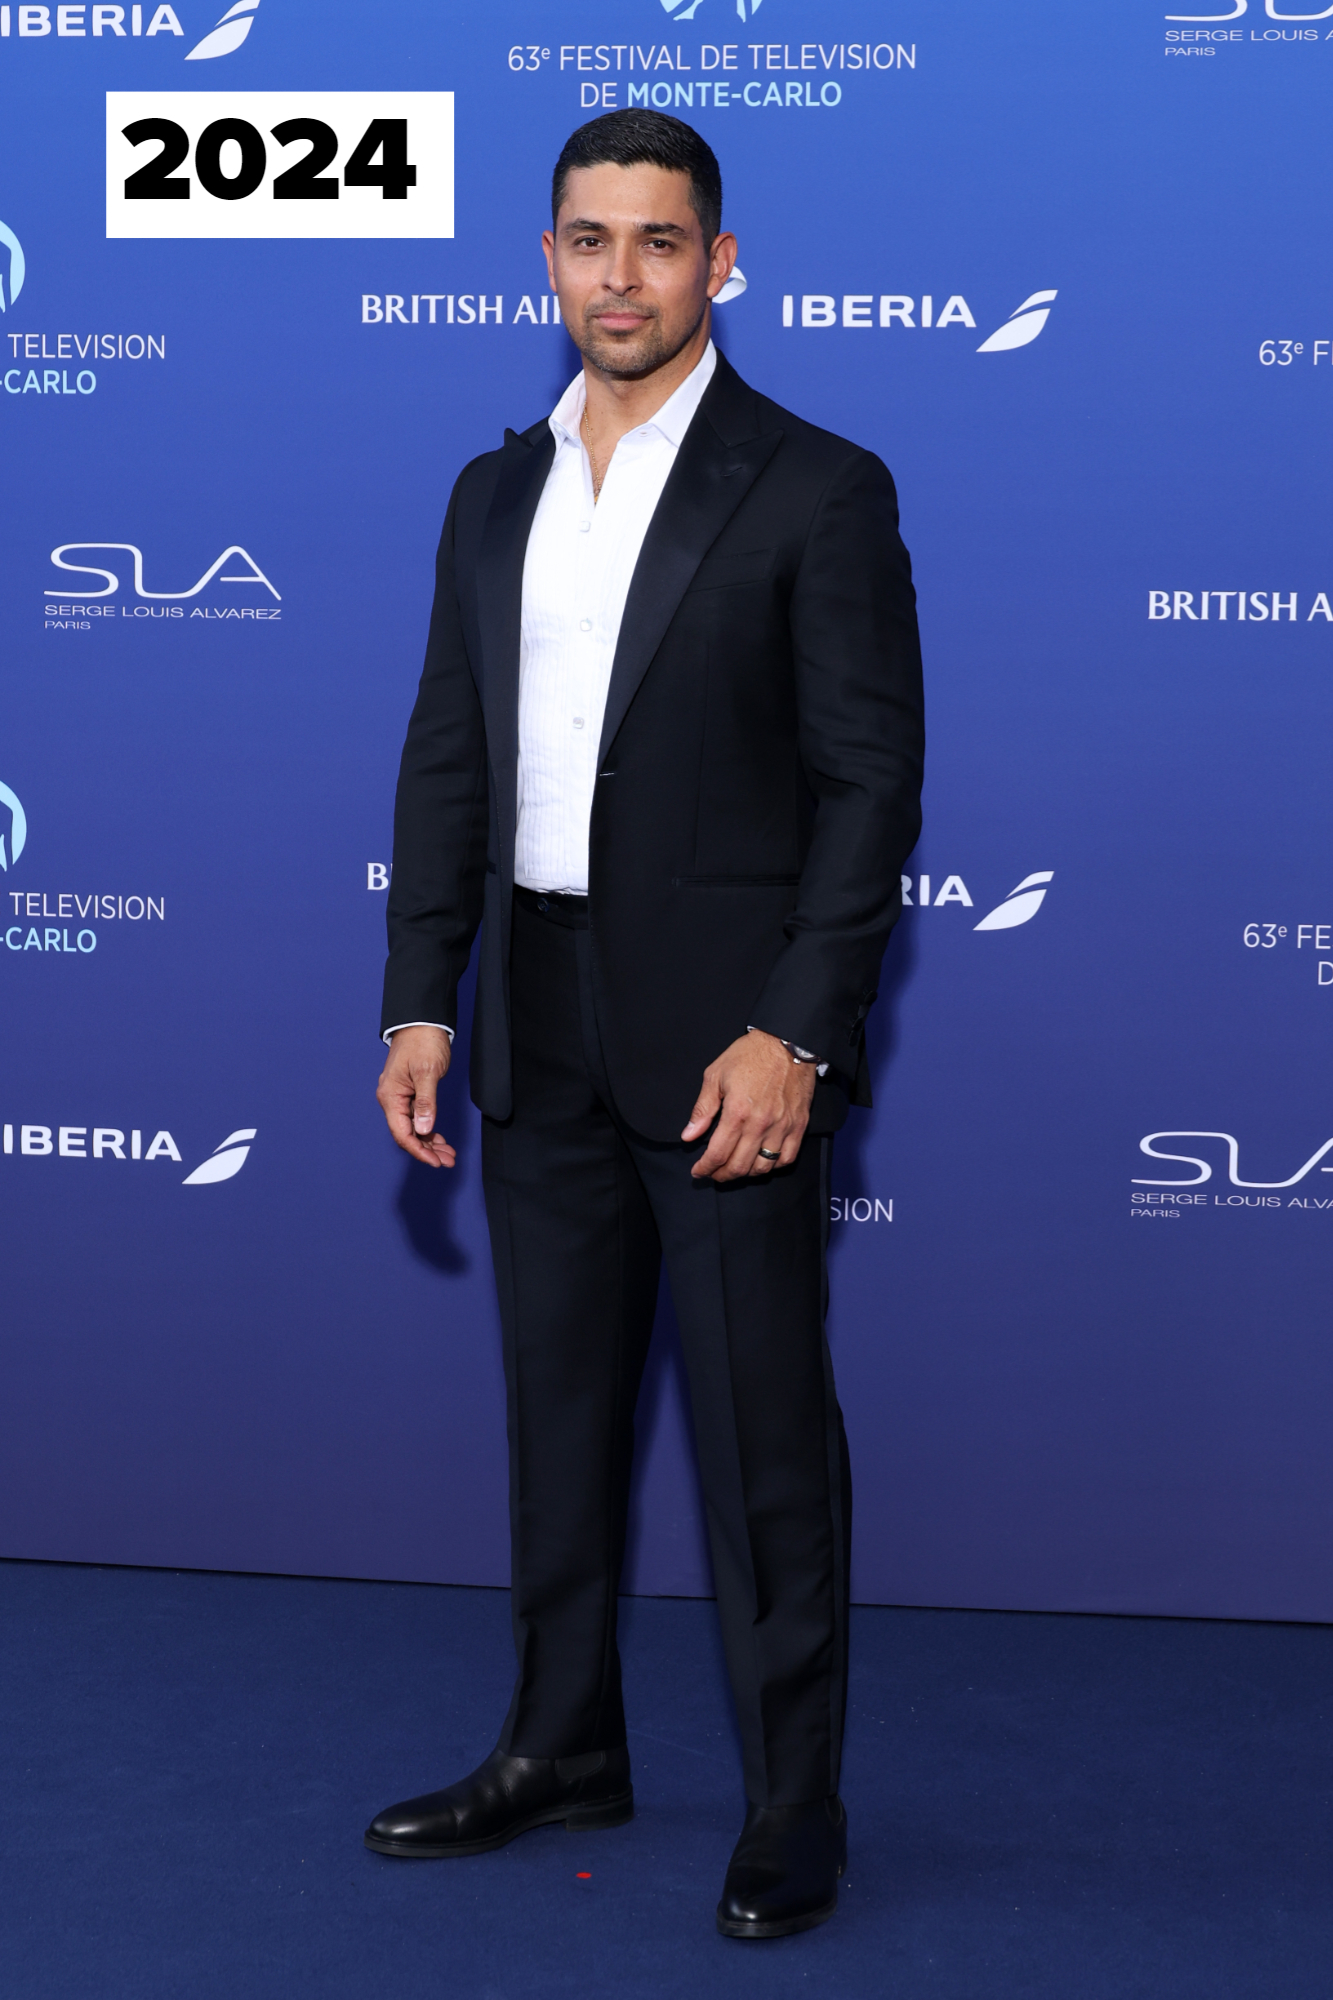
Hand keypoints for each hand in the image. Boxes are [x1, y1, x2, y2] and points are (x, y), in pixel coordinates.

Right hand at [377, 1025, 455, 1168]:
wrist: (422, 1021)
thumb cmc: (423, 1042)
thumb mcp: (427, 1072)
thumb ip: (426, 1102)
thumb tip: (424, 1130)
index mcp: (391, 1096)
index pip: (402, 1133)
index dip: (419, 1150)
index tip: (436, 1161)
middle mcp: (392, 1099)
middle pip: (407, 1134)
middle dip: (427, 1150)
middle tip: (448, 1161)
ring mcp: (400, 1097)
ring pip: (413, 1128)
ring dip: (429, 1143)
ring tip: (448, 1154)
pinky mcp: (409, 1093)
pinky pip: (416, 1118)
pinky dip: (428, 1130)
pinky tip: (440, 1139)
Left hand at [682, 1031, 816, 1182]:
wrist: (786, 1041)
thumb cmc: (749, 1054)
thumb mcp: (715, 1075)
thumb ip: (702, 1109)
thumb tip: (689, 1136)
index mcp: (737, 1112)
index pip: (718, 1154)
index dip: (705, 1168)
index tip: (698, 1172)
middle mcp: (760, 1124)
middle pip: (739, 1166)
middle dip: (721, 1175)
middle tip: (713, 1173)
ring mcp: (782, 1127)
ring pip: (763, 1167)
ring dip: (746, 1173)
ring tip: (736, 1168)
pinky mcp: (799, 1125)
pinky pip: (787, 1158)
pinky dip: (773, 1166)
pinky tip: (762, 1161)